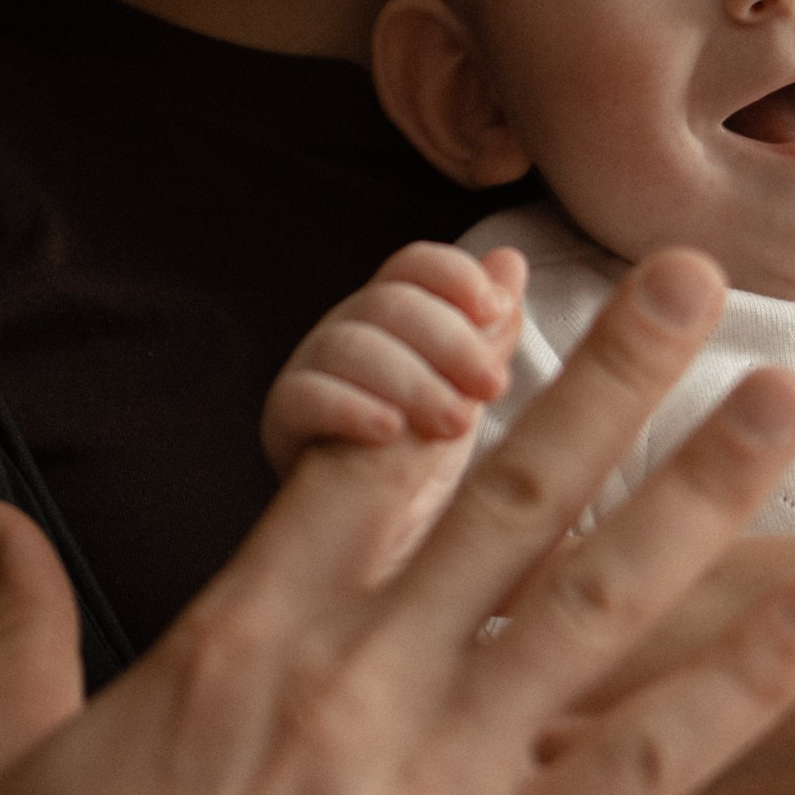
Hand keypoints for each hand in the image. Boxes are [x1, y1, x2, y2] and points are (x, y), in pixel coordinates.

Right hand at [0, 252, 794, 794]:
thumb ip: (10, 632)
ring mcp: (433, 790)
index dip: (436, 366)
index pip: (356, 463)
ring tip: (794, 396)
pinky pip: (640, 768)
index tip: (501, 294)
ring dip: (706, 489)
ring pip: (598, 599)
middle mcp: (350, 688)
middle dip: (609, 373)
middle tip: (695, 279)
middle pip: (507, 492)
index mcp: (230, 646)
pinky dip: (736, 685)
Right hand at [261, 240, 525, 473]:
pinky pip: (306, 398)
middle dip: (450, 340)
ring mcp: (310, 371)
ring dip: (413, 380)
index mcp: (391, 314)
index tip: (496, 309)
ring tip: (455, 422)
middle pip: (389, 303)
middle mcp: (346, 330)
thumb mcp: (465, 394)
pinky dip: (351, 408)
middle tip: (493, 385)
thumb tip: (510, 263)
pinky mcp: (284, 419)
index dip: (455, 276)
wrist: (378, 531)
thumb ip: (488, 332)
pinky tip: (391, 431)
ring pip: (350, 346)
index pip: (414, 267)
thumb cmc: (422, 455)